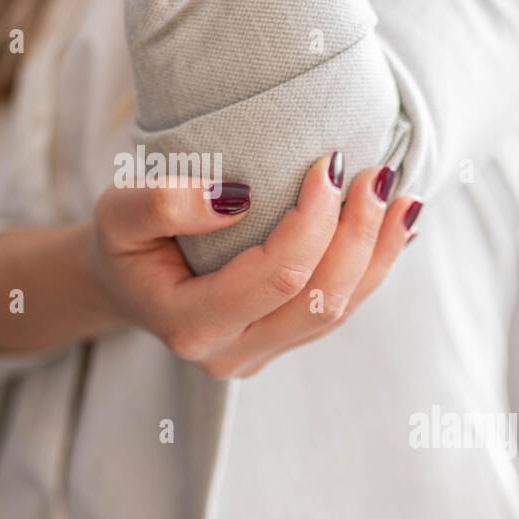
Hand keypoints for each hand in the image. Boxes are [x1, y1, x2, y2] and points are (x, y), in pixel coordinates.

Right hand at [90, 154, 421, 377]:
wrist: (123, 282)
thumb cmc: (123, 242)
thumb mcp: (118, 211)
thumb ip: (164, 203)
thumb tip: (239, 198)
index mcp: (191, 324)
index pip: (277, 276)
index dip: (314, 221)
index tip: (329, 164)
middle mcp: (230, 353)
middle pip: (321, 300)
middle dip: (359, 235)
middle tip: (379, 172)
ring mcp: (260, 354)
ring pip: (339, 312)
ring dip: (377, 253)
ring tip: (401, 196)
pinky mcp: (281, 343)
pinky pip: (338, 310)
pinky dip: (371, 266)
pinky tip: (392, 226)